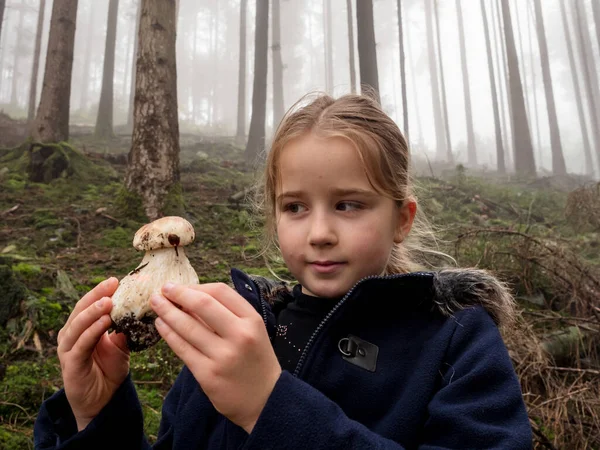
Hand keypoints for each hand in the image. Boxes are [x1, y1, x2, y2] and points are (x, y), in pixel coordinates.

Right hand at [57, 278, 129, 430]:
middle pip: (81, 310)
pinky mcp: (71, 365)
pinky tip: (105, 322)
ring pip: (78, 325)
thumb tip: (137, 311)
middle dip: (96, 295)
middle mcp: (71, 336)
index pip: (89, 305)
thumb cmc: (109, 372)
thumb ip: (124, 330)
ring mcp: (68, 350)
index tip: (116, 280)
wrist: (103, 402)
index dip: (100, 291)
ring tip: (108, 301)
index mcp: (82, 329)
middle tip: (111, 283)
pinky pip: (81, 345)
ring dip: (93, 312)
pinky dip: (92, 331)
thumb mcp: (121, 347)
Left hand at [151, 282, 281, 433]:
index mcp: (252, 320)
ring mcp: (223, 356)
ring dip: (167, 312)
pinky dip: (168, 334)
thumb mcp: (253, 331)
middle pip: (202, 305)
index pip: (220, 292)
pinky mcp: (208, 375)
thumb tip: (191, 297)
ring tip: (156, 303)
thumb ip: (229, 314)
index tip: (181, 286)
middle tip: (163, 289)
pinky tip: (161, 325)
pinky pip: (182, 349)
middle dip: (179, 294)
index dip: (196, 286)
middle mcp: (240, 335)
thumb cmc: (256, 360)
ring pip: (188, 326)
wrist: (266, 399)